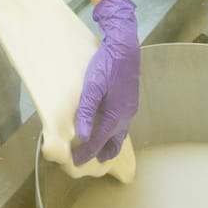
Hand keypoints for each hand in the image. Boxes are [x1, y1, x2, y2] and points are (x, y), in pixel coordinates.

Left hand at [73, 0, 139, 165]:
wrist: (125, 46)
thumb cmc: (106, 64)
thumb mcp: (92, 86)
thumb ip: (87, 111)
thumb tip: (84, 135)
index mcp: (115, 115)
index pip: (99, 141)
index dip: (87, 152)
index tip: (77, 161)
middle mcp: (126, 115)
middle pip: (115, 142)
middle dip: (104, 152)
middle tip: (94, 160)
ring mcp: (130, 107)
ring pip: (121, 132)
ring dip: (110, 141)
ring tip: (101, 146)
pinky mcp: (130, 98)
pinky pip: (123, 121)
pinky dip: (115, 129)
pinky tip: (108, 124)